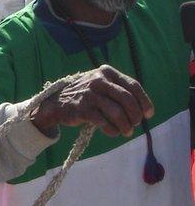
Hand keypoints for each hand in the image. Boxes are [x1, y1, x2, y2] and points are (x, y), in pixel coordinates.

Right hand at [30, 65, 154, 137]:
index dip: (144, 101)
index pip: (133, 86)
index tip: (149, 114)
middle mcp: (98, 81)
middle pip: (127, 99)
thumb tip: (142, 108)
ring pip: (117, 112)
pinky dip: (112, 130)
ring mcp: (90, 95)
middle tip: (136, 124)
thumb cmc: (84, 95)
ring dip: (125, 125)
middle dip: (135, 115)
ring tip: (127, 132)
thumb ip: (118, 90)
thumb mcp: (100, 84)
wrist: (55, 102)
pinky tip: (114, 133)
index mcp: (106, 72)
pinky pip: (103, 122)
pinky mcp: (82, 109)